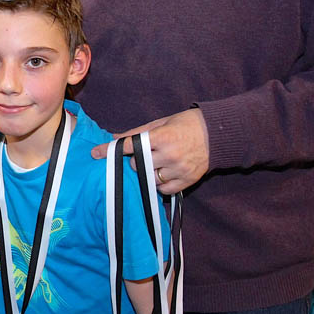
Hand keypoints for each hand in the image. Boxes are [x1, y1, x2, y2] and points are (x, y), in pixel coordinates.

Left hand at [92, 108, 209, 193]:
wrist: (217, 133)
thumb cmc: (185, 124)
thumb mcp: (160, 123)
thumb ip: (136, 133)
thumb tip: (114, 138)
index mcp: (162, 137)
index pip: (129, 146)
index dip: (110, 150)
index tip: (95, 153)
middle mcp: (170, 154)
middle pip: (137, 165)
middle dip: (136, 161)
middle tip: (145, 155)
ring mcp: (179, 169)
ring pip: (150, 179)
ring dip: (147, 173)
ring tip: (156, 164)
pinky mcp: (188, 180)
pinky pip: (165, 190)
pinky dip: (160, 184)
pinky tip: (163, 174)